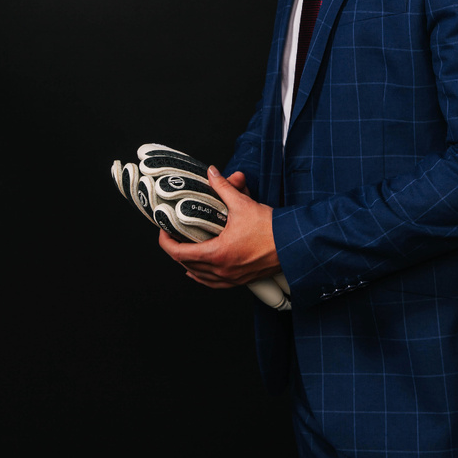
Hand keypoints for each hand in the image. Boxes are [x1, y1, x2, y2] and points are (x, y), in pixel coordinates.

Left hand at [158, 166, 281, 289]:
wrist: (293, 244)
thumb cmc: (271, 229)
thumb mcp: (243, 204)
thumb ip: (223, 188)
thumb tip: (212, 174)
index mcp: (217, 254)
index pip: (179, 253)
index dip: (166, 242)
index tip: (164, 231)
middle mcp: (221, 270)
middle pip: (186, 265)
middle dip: (176, 250)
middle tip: (173, 236)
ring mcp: (231, 278)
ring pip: (199, 277)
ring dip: (188, 265)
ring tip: (183, 253)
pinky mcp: (241, 280)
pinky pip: (214, 283)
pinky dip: (203, 277)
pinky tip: (199, 273)